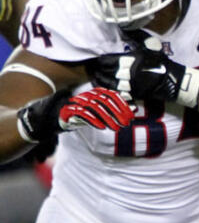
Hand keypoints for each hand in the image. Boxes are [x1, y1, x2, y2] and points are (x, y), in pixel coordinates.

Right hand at [16, 87, 133, 143]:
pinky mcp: (67, 112)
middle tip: (127, 122)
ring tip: (118, 127)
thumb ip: (106, 112)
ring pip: (95, 107)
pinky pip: (82, 114)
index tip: (131, 113)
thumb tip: (130, 110)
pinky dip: (93, 120)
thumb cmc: (70, 117)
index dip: (121, 103)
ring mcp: (74, 104)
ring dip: (108, 117)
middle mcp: (83, 97)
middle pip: (104, 100)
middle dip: (117, 111)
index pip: (109, 95)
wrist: (43, 119)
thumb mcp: (90, 114)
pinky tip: (102, 127)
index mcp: (89, 95)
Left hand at [89, 35, 198, 107]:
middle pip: (105, 73)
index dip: (100, 60)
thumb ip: (138, 37)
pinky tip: (105, 88)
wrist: (171, 79)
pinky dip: (109, 91)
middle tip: (93, 69)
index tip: (98, 59)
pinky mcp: (132, 94)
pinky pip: (116, 93)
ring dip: (100, 81)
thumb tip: (126, 27)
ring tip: (96, 78)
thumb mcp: (151, 46)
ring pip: (108, 84)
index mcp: (129, 60)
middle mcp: (126, 74)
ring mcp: (129, 86)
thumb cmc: (160, 61)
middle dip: (98, 71)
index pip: (106, 61)